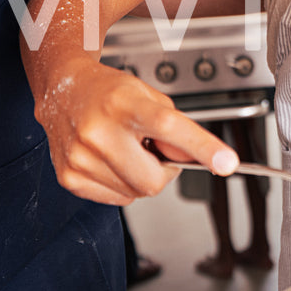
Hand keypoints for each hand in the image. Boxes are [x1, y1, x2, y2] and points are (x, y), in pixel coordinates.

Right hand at [34, 58, 237, 204]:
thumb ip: (178, 129)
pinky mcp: (70, 177)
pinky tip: (112, 161)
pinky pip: (117, 199)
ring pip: (136, 193)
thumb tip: (198, 160)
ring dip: (141, 176)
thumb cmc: (109, 92)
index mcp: (124, 103)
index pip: (170, 127)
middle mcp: (98, 131)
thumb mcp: (150, 97)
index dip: (202, 147)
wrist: (63, 91)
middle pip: (154, 178)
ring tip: (127, 149)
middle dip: (164, 170)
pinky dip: (122, 185)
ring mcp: (81, 157)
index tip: (227, 163)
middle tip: (154, 150)